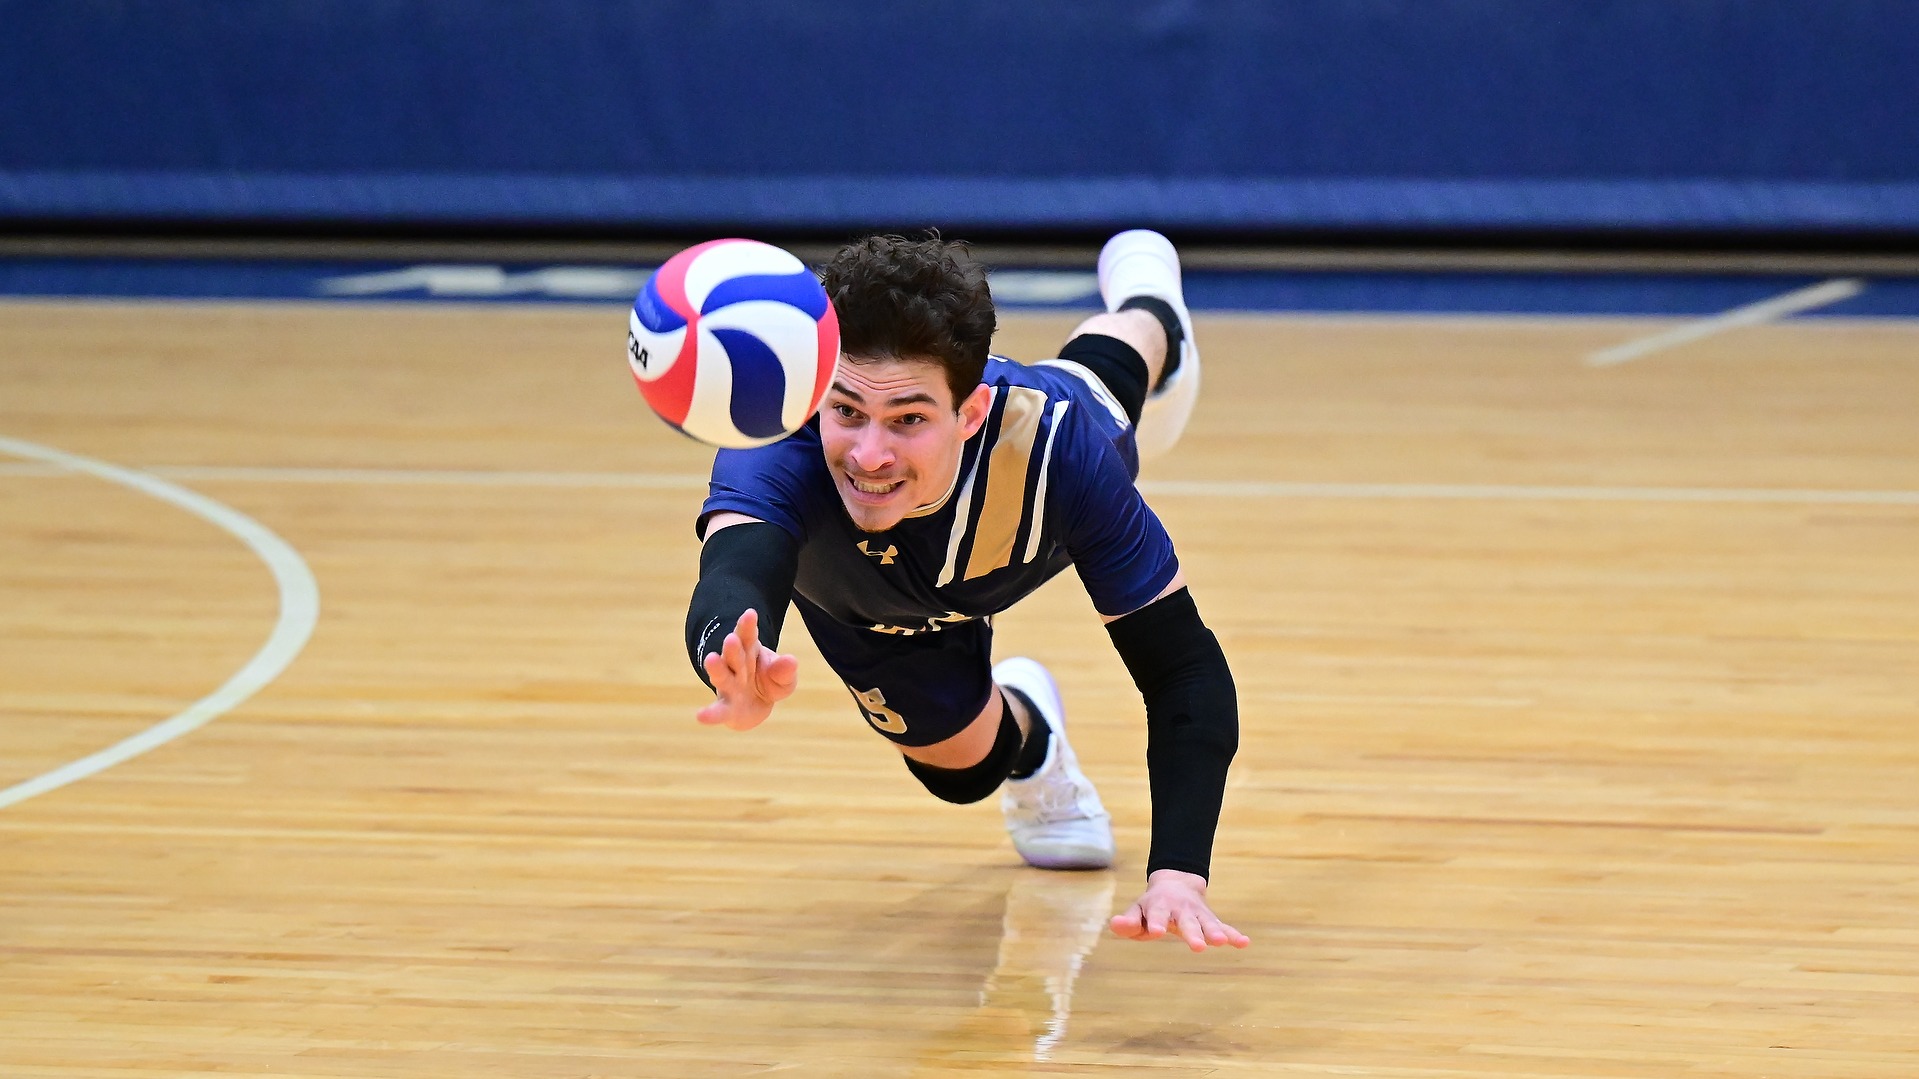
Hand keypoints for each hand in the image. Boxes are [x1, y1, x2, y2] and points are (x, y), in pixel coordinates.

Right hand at [695, 608, 798, 731]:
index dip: (748, 626)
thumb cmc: (767, 684)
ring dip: (717, 668)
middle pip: (734, 655)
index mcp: (749, 652)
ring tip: (711, 659)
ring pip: (722, 676)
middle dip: (733, 647)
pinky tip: (701, 716)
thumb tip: (792, 661)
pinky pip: (718, 711)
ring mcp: (728, 687)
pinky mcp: (726, 708)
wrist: (754, 707)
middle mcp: (735, 667)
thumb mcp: (783, 678)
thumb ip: (785, 671)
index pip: (748, 637)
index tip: (750, 613)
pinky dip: (710, 714)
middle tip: (731, 638)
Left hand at [1110, 869, 1249, 950]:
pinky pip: (1224, 927)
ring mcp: (1198, 914)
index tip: (1157, 931)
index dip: (1157, 923)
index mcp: (1159, 906)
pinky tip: (1244, 943)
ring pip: (1207, 923)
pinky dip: (1234, 935)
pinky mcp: (1211, 920)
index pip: (1157, 916)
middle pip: (1187, 922)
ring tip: (1221, 942)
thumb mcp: (1137, 912)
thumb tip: (1115, 925)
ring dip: (1215, 932)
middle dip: (1193, 934)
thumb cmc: (1151, 907)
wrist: (1176, 884)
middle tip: (1198, 947)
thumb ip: (1127, 922)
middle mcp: (1181, 909)